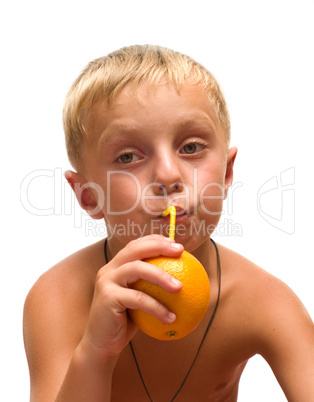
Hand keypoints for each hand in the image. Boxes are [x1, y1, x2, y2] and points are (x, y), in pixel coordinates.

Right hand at [80, 235, 182, 359]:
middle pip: (135, 249)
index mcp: (116, 266)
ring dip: (161, 276)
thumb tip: (184, 281)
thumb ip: (152, 288)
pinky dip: (157, 307)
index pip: (135, 245)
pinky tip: (172, 318)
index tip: (176, 244)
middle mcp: (109, 269)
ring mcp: (106, 281)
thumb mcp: (140, 301)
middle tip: (180, 252)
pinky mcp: (108, 297)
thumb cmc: (126, 323)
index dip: (155, 240)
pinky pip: (138, 299)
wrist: (102, 345)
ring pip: (137, 268)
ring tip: (180, 287)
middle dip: (159, 246)